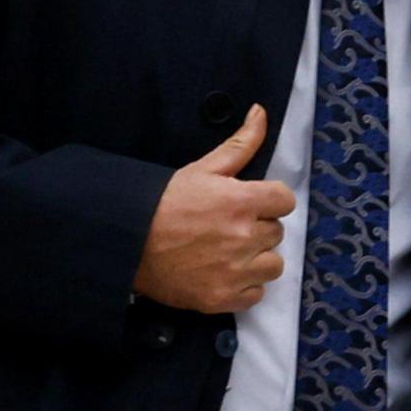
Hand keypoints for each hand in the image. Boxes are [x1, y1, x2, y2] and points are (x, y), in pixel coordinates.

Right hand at [134, 107, 294, 313]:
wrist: (126, 244)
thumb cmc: (164, 203)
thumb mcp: (203, 169)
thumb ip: (240, 144)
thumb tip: (261, 112)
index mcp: (242, 202)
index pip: (285, 201)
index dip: (268, 201)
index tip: (248, 204)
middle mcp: (244, 237)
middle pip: (277, 233)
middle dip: (257, 228)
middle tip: (227, 227)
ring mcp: (235, 271)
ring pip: (272, 265)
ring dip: (256, 259)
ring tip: (228, 252)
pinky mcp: (223, 298)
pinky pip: (255, 294)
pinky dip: (243, 287)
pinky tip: (221, 273)